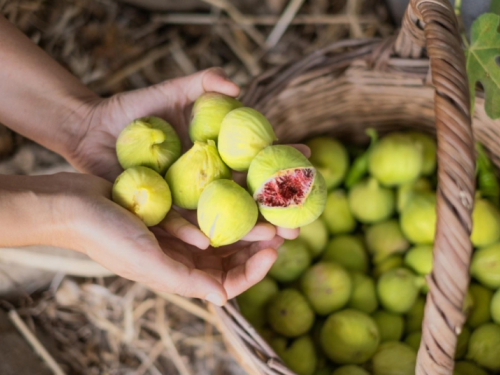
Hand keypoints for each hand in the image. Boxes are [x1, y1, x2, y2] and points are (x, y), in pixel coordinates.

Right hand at [0, 172, 281, 304]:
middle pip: (232, 256)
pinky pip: (209, 208)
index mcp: (179, 276)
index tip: (275, 248)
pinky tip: (243, 187)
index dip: (256, 269)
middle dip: (260, 244)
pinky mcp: (174, 210)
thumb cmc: (105, 235)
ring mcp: (179, 234)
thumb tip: (224, 299)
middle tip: (284, 224)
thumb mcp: (146, 260)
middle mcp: (182, 257)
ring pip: (226, 231)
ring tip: (271, 205)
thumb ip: (185, 281)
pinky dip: (228, 202)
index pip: (228, 282)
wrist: (72, 204)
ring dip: (248, 221)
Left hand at [70, 67, 307, 239]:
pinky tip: (210, 242)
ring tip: (273, 239)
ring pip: (221, 217)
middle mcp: (205, 179)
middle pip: (247, 197)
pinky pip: (177, 224)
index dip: (283, 160)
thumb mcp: (168, 91)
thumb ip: (202, 83)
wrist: (89, 131)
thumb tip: (238, 86)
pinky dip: (193, 231)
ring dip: (247, 230)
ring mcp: (184, 198)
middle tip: (300, 222)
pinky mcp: (160, 210)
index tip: (309, 161)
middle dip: (276, 210)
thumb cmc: (130, 111)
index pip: (256, 160)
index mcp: (214, 154)